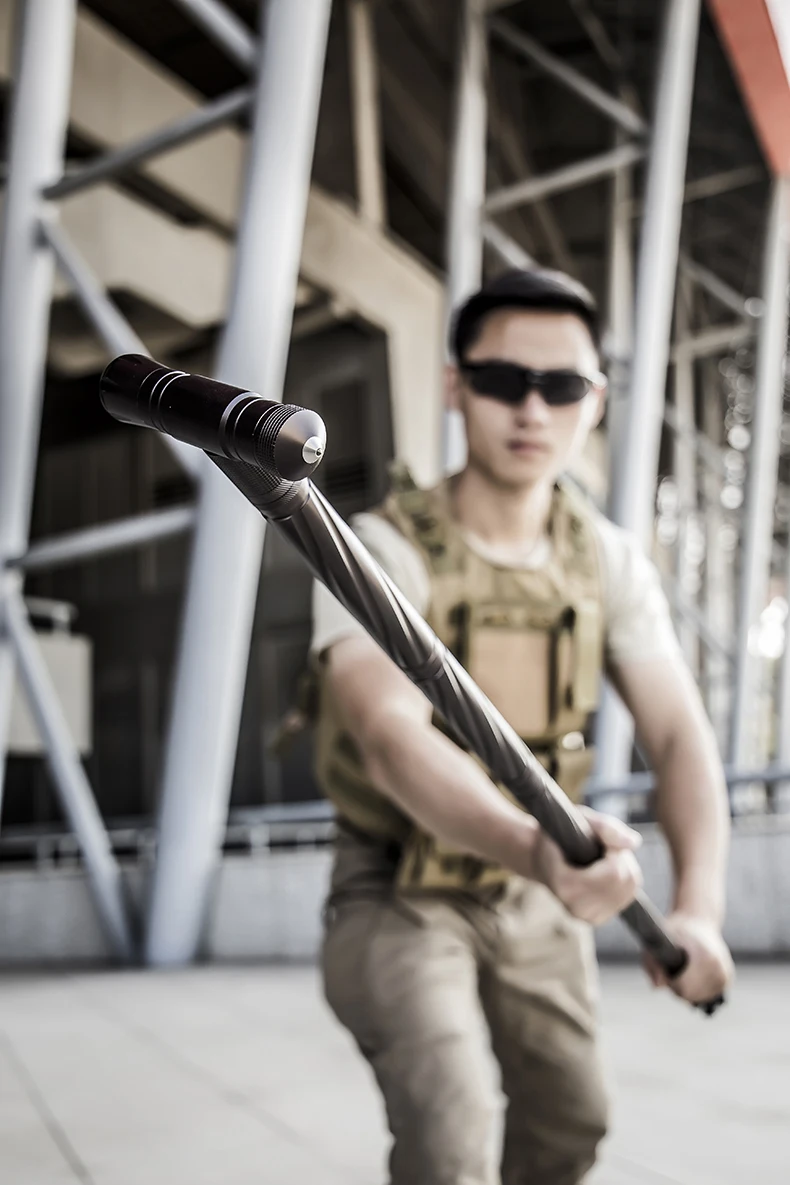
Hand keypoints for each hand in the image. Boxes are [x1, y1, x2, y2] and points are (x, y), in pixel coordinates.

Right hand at [533, 806, 642, 924]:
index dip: (615, 851)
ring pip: (629, 888)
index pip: (614, 873)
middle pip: (624, 880)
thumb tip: (634, 843)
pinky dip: (624, 880)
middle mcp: (575, 907)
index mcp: (566, 885)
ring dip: (624, 867)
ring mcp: (585, 916)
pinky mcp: (594, 919)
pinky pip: (627, 897)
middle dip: (621, 858)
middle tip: (602, 848)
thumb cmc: (559, 835)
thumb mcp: (578, 820)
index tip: (600, 841)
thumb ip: (605, 827)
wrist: (540, 859)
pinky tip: (606, 873)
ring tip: (602, 859)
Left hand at [643, 911, 733, 1004]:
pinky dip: (699, 990)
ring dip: (689, 990)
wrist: (697, 918)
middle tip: (671, 971)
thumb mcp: (657, 940)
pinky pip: (709, 994)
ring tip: (682, 971)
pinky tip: (694, 974)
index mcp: (704, 956)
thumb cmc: (674, 930)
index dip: (671, 983)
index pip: (684, 988)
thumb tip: (658, 986)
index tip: (665, 972)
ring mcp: (726, 973)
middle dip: (678, 988)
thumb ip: (653, 964)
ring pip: (701, 998)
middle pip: (693, 995)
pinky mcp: (728, 978)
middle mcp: (719, 967)